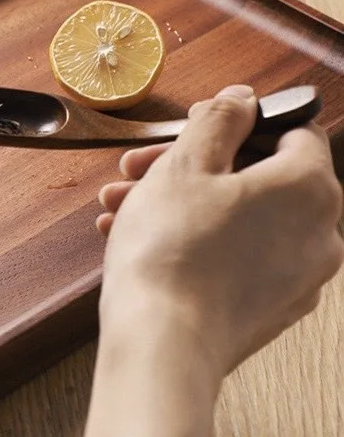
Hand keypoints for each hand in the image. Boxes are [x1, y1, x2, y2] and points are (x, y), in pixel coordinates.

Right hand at [97, 84, 342, 373]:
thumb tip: (243, 99)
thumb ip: (220, 119)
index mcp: (308, 189)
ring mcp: (297, 275)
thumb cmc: (173, 249)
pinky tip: (139, 234)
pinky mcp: (270, 305)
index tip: (198, 126)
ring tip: (124, 203)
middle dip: (190, 164)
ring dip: (180, 200)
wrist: (161, 343)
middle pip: (255, 175)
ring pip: (237, 215)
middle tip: (142, 167)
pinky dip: (195, 236)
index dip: (239, 121)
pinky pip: (235, 252)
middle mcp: (318, 233)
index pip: (293, 132)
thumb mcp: (187, 162)